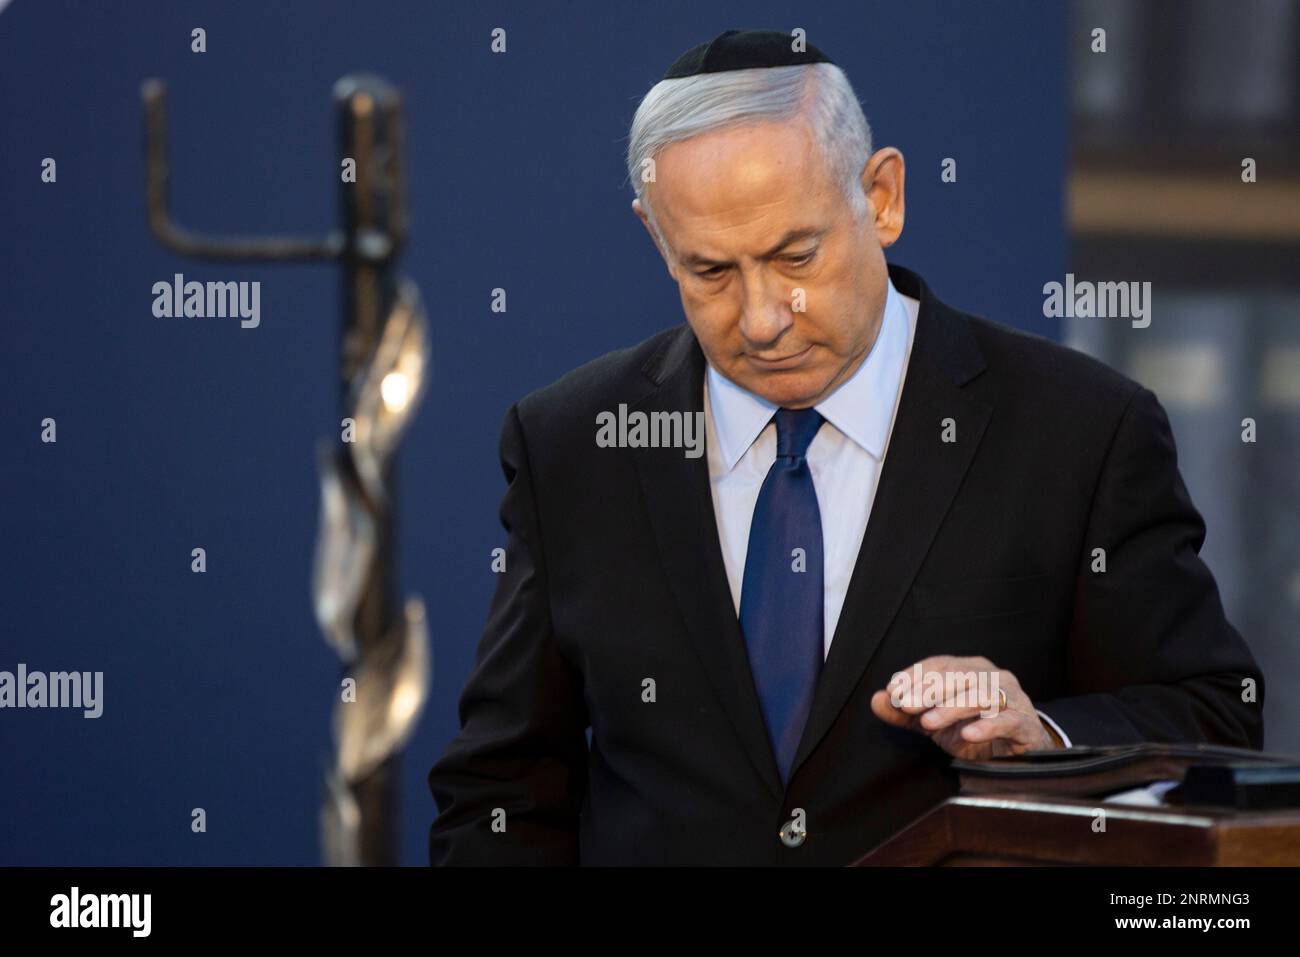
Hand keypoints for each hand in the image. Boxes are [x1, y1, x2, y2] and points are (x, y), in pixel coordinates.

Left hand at [869, 655, 1059, 759]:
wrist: (1015, 754)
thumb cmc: (972, 730)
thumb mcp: (933, 722)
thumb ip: (904, 713)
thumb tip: (876, 699)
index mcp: (969, 669)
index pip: (940, 665)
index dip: (915, 676)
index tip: (893, 692)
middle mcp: (992, 677)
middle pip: (960, 676)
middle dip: (929, 691)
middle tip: (907, 706)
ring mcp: (1012, 698)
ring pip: (982, 695)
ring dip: (952, 707)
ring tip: (929, 722)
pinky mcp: (1026, 724)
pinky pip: (1009, 720)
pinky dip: (988, 725)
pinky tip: (969, 734)